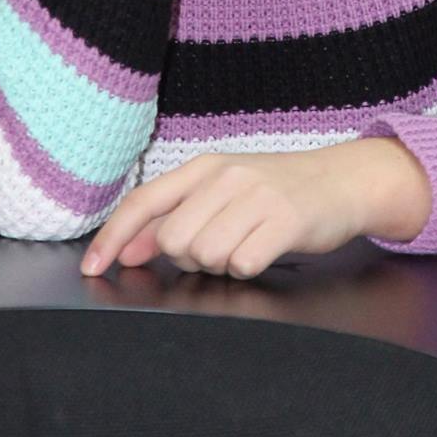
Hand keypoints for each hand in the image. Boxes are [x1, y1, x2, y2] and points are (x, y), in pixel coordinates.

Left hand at [79, 143, 428, 278]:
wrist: (343, 182)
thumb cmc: (278, 191)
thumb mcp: (224, 193)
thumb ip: (175, 217)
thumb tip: (127, 249)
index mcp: (205, 167)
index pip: (144, 202)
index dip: (113, 237)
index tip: (93, 268)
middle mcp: (226, 177)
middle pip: (173, 241)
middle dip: (188, 257)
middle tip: (219, 246)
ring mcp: (256, 196)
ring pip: (206, 256)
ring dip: (222, 263)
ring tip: (246, 243)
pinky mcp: (284, 220)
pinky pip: (243, 264)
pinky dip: (249, 267)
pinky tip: (265, 250)